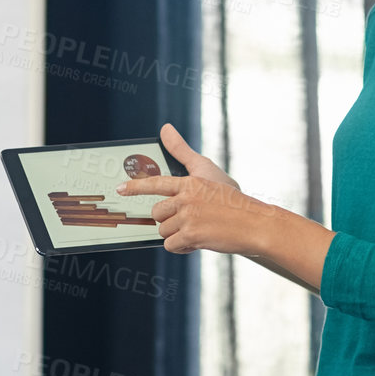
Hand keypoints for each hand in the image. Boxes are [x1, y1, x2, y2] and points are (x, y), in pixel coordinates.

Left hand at [116, 124, 271, 256]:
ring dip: (177, 235)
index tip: (120, 188)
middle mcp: (186, 198)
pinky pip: (171, 246)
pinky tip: (199, 241)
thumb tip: (165, 128)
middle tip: (190, 220)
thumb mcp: (208, 171)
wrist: (255, 224)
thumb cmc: (232, 199)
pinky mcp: (192, 235)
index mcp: (189, 181)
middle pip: (157, 213)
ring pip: (163, 231)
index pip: (156, 183)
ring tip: (199, 230)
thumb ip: (183, 151)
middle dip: (169, 220)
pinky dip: (183, 247)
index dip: (135, 186)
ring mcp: (188, 217)